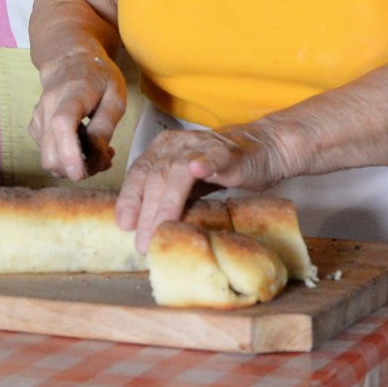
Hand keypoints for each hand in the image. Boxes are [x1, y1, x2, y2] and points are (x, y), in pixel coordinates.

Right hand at [29, 48, 125, 180]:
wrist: (69, 59)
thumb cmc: (98, 77)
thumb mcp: (115, 95)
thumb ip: (105, 126)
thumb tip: (96, 157)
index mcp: (72, 94)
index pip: (62, 124)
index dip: (68, 153)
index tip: (80, 173)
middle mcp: (48, 106)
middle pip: (50, 153)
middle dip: (77, 168)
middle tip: (104, 158)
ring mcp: (39, 118)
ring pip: (49, 159)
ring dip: (75, 163)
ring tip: (97, 147)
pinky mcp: (36, 128)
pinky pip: (49, 153)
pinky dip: (67, 157)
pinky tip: (82, 142)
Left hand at [114, 123, 291, 253]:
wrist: (264, 148)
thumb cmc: (220, 168)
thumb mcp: (189, 185)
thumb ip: (169, 199)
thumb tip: (146, 230)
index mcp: (162, 150)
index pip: (138, 173)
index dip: (129, 199)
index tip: (123, 225)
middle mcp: (176, 145)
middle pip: (155, 176)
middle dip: (146, 212)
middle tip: (143, 242)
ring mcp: (202, 146)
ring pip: (178, 171)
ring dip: (167, 202)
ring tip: (161, 226)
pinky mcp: (228, 152)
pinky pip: (213, 156)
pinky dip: (204, 163)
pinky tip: (198, 171)